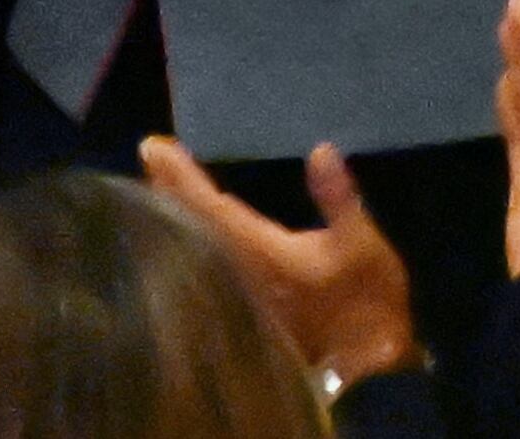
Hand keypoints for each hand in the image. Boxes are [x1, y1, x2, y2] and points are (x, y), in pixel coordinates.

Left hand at [138, 138, 424, 389]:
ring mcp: (237, 295)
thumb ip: (337, 197)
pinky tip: (194, 234)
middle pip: (190, 225)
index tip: (154, 147)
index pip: (206, 205)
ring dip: (178, 214)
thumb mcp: (360, 246)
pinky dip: (194, 241)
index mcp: (259, 252)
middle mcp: (237, 272)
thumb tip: (320, 150)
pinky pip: (205, 264)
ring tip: (163, 187)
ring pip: (196, 246)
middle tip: (152, 160)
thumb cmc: (366, 306)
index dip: (178, 174)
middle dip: (169, 189)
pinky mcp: (244, 311)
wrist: (367, 371)